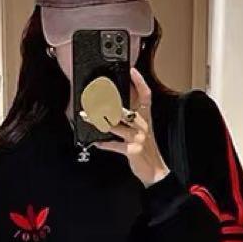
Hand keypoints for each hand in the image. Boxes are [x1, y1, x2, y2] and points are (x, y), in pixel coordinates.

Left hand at [86, 68, 169, 187]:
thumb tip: (114, 106)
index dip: (140, 82)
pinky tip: (96, 142)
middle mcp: (143, 125)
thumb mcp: (141, 131)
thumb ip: (130, 118)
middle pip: (125, 109)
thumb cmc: (145, 150)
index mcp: (146, 118)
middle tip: (94, 97)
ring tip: (87, 117)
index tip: (131, 70)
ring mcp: (138, 137)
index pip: (145, 96)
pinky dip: (104, 144)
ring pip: (116, 125)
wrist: (155, 171)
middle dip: (108, 103)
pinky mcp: (132, 150)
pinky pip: (114, 145)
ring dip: (99, 121)